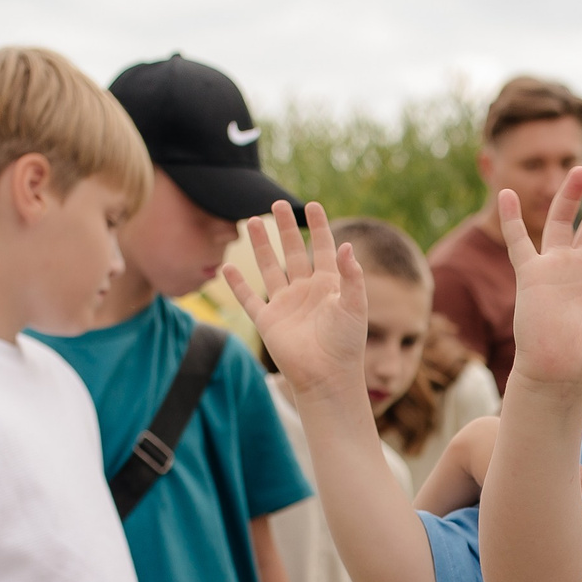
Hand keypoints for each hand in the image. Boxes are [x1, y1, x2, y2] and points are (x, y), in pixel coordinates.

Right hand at [229, 203, 367, 401]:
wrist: (326, 376)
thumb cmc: (345, 344)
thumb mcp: (354, 306)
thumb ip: (351, 276)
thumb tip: (346, 245)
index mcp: (329, 286)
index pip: (323, 249)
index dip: (319, 227)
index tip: (312, 205)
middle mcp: (306, 291)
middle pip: (294, 252)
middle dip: (286, 228)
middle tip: (277, 204)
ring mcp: (285, 305)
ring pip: (270, 268)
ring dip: (261, 246)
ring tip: (251, 222)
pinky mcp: (268, 321)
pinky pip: (249, 299)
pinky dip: (237, 285)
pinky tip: (227, 268)